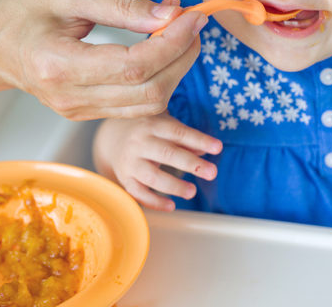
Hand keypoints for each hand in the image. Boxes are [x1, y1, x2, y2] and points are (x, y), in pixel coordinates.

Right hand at [0, 0, 207, 119]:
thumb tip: (171, 13)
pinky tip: (164, 52)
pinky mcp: (87, 114)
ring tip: (184, 35)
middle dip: (183, 57)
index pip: (135, 65)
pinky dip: (160, 80)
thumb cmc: (22, 13)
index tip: (192, 16)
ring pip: (149, 104)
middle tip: (194, 24)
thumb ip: (123, 6)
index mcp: (59, 65)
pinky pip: (136, 106)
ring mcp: (78, 111)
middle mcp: (70, 98)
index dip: (173, 42)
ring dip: (177, 71)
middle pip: (149, 91)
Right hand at [93, 113, 222, 210]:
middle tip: (213, 172)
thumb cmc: (149, 131)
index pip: (178, 132)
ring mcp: (130, 162)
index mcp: (153, 125)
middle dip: (191, 164)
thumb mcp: (166, 127)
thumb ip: (186, 138)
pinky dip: (155, 202)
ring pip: (152, 176)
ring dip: (174, 186)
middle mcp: (140, 142)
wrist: (112, 138)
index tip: (218, 148)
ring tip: (192, 192)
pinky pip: (139, 193)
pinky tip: (172, 206)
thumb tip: (206, 150)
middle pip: (167, 153)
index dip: (199, 140)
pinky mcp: (125, 178)